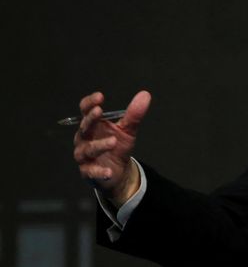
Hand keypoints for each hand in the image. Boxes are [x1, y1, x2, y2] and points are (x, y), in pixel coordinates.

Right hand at [73, 90, 150, 206]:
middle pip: (84, 127)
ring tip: (113, 141)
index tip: (100, 96)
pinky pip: (90, 171)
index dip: (90, 103)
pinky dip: (99, 171)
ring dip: (99, 145)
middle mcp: (84, 138)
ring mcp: (84, 155)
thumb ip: (134, 114)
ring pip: (88, 149)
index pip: (85, 111)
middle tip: (99, 111)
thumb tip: (145, 95)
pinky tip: (108, 171)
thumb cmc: (118, 146)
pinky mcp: (88, 172)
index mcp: (93, 125)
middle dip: (90, 119)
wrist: (118, 171)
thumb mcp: (128, 130)